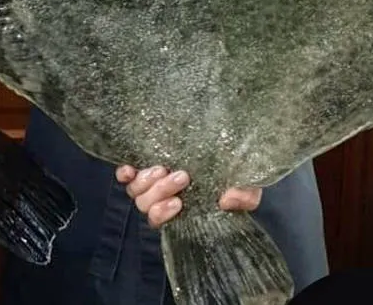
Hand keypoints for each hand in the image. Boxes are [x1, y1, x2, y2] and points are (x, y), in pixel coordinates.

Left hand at [115, 164, 261, 227]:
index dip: (161, 214)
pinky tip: (131, 168)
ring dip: (148, 181)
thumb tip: (226, 201)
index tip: (179, 202)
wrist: (229, 152)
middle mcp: (162, 197)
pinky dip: (125, 174)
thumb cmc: (234, 175)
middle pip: (146, 204)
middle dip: (162, 191)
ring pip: (135, 190)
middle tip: (182, 177)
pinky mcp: (145, 162)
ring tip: (165, 168)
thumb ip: (244, 197)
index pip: (159, 220)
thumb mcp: (247, 186)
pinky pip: (125, 175)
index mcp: (183, 208)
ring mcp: (151, 181)